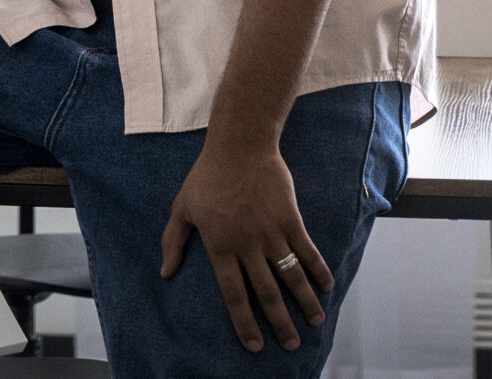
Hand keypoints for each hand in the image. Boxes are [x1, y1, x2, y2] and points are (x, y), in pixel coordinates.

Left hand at [160, 137, 332, 352]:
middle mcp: (247, 245)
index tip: (254, 345)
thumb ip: (173, 241)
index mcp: (220, 246)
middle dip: (279, 323)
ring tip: (314, 323)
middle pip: (267, 293)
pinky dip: (319, 270)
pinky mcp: (291, 220)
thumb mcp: (182, 207)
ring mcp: (271, 233)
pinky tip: (326, 287)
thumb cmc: (206, 176)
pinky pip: (307, 251)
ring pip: (292, 277)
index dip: (244, 322)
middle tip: (290, 345)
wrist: (239, 146)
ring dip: (305, 303)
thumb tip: (165, 273)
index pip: (233, 294)